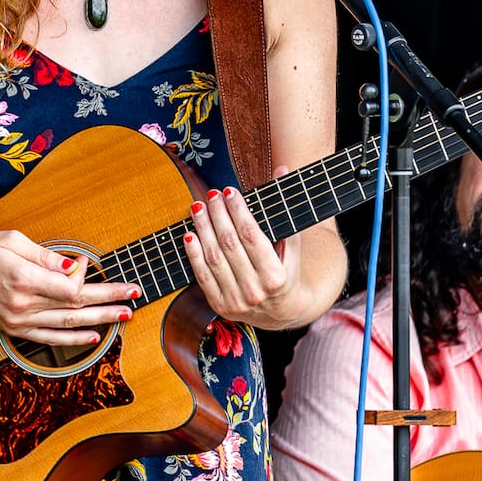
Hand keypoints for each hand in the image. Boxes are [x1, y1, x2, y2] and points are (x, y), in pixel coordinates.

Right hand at [0, 230, 139, 345]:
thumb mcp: (13, 240)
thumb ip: (47, 256)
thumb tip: (76, 266)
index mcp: (24, 278)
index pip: (70, 287)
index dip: (91, 280)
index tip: (97, 267)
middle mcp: (23, 304)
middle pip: (76, 306)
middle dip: (109, 302)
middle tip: (133, 298)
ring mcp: (19, 320)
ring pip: (67, 325)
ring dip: (99, 321)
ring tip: (123, 316)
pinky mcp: (15, 329)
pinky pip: (49, 339)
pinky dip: (72, 340)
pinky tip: (92, 337)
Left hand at [183, 168, 303, 328]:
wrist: (281, 312)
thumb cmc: (287, 270)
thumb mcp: (291, 243)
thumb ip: (284, 207)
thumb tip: (282, 168)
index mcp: (276, 277)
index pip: (252, 236)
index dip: (238, 211)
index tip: (230, 191)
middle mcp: (255, 291)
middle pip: (230, 244)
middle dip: (218, 215)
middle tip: (211, 193)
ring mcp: (236, 301)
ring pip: (214, 258)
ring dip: (203, 229)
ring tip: (198, 207)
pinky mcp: (220, 306)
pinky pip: (202, 276)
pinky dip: (193, 255)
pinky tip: (189, 234)